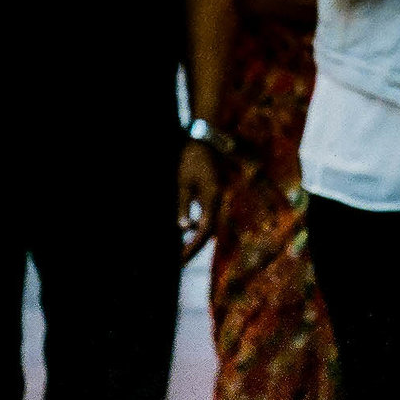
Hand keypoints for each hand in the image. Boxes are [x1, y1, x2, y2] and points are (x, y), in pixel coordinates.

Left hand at [177, 139, 220, 262]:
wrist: (203, 139)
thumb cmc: (191, 159)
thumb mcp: (183, 182)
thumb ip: (184, 205)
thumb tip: (183, 228)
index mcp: (213, 197)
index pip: (205, 229)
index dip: (193, 246)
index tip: (181, 259)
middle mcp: (218, 199)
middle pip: (210, 230)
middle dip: (196, 246)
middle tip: (181, 261)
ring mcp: (217, 196)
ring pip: (210, 223)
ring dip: (198, 237)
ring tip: (182, 248)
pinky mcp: (213, 193)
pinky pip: (208, 214)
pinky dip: (199, 225)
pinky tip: (187, 228)